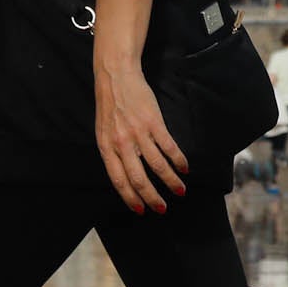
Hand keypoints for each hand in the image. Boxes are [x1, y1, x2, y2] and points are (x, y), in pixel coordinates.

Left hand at [94, 59, 186, 212]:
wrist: (116, 75)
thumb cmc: (110, 105)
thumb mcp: (103, 131)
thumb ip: (112, 152)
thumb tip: (125, 175)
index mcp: (106, 147)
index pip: (119, 180)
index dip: (130, 198)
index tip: (141, 210)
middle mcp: (122, 143)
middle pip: (139, 178)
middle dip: (152, 197)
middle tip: (162, 208)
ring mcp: (138, 133)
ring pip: (157, 165)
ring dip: (171, 181)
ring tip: (180, 191)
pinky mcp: (154, 122)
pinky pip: (169, 147)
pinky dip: (178, 160)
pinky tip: (185, 168)